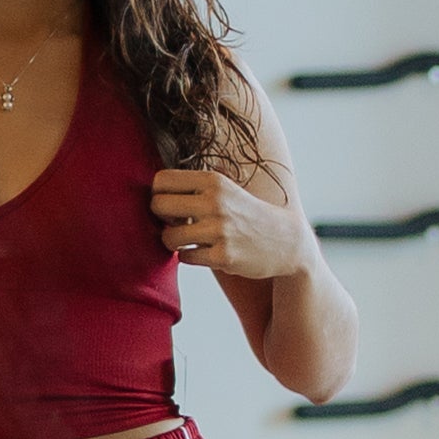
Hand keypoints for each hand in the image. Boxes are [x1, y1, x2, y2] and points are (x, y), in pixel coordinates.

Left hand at [153, 170, 311, 284]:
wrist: (286, 241)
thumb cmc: (246, 213)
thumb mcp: (225, 187)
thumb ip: (193, 184)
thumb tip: (153, 187)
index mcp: (213, 180)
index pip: (161, 180)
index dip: (158, 194)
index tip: (169, 204)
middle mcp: (215, 202)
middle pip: (158, 206)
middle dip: (160, 218)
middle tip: (174, 224)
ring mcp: (220, 230)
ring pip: (169, 237)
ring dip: (172, 242)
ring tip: (186, 241)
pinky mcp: (224, 257)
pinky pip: (185, 258)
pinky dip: (188, 257)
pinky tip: (202, 253)